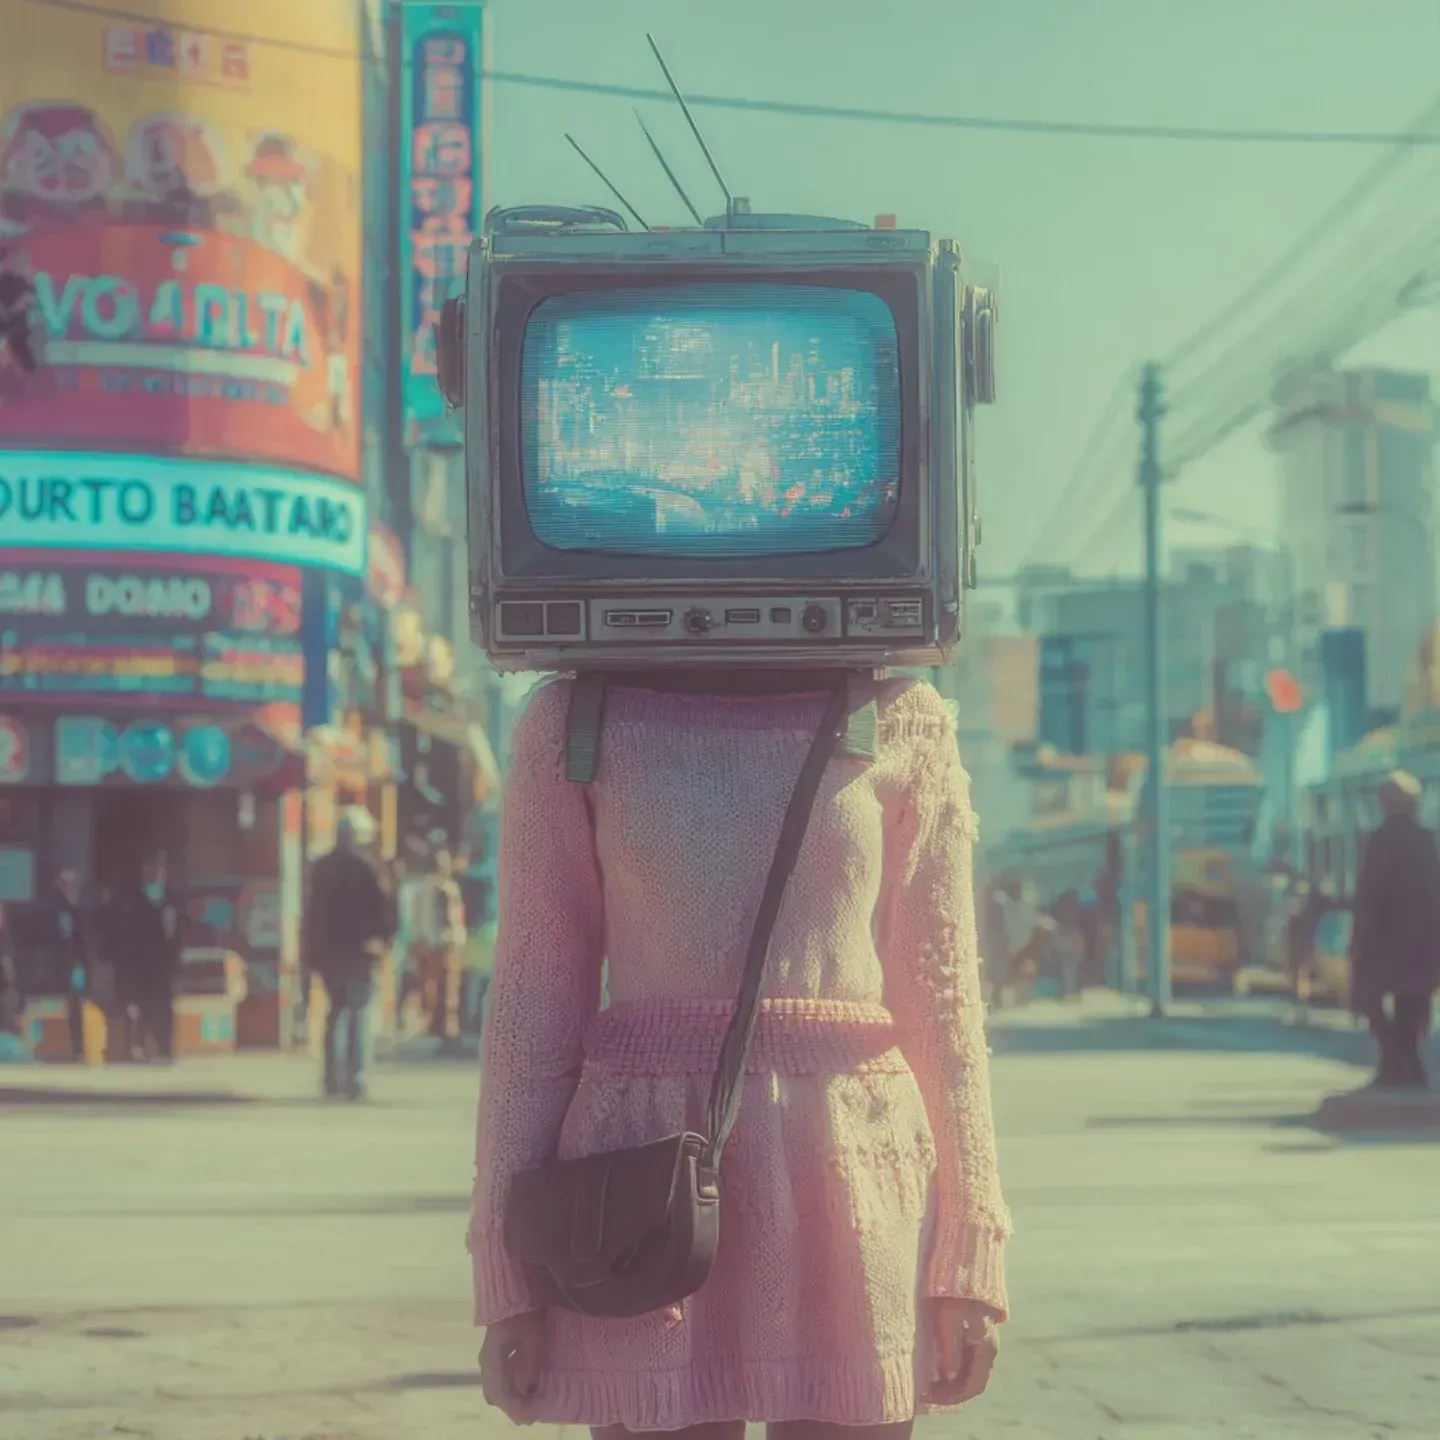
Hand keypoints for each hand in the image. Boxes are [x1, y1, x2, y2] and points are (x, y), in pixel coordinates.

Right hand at [479, 1309, 547, 1423]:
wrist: (513, 1285)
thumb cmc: (525, 1309)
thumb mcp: (534, 1338)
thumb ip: (529, 1367)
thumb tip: (527, 1390)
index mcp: (492, 1357)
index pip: (500, 1394)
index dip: (517, 1408)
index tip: (536, 1413)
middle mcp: (485, 1360)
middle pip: (495, 1394)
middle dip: (514, 1406)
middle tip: (535, 1409)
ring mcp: (488, 1355)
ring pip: (496, 1387)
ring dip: (513, 1397)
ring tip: (534, 1398)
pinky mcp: (494, 1351)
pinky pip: (500, 1376)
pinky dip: (512, 1386)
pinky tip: (527, 1382)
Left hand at [924, 1297, 999, 1405]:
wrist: (964, 1268)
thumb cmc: (954, 1293)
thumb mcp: (947, 1319)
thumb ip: (948, 1348)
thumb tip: (947, 1374)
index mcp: (985, 1347)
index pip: (973, 1385)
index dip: (952, 1397)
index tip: (930, 1396)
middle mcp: (988, 1350)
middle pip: (973, 1383)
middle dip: (951, 1393)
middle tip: (926, 1394)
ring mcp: (983, 1344)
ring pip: (970, 1374)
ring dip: (952, 1384)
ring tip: (929, 1385)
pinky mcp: (976, 1337)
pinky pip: (967, 1363)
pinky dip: (954, 1373)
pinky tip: (938, 1371)